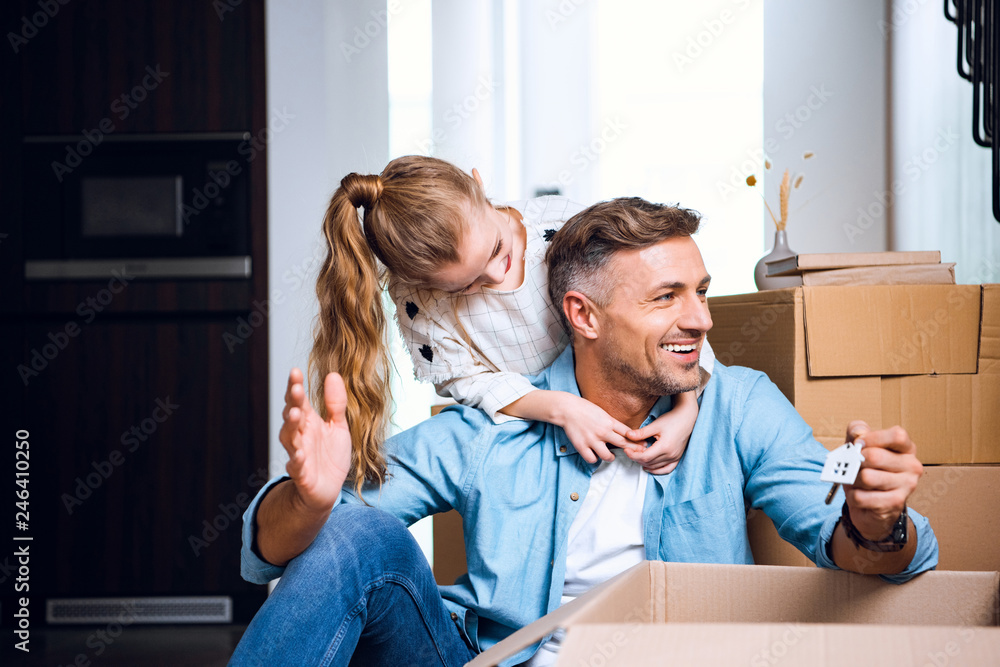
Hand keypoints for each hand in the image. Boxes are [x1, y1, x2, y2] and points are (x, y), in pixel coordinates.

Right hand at [279, 368, 352, 514]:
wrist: (328, 489)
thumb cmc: (330, 456)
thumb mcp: (338, 426)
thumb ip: (335, 404)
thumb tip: (333, 374)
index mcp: (308, 422)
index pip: (299, 401)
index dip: (295, 387)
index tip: (295, 371)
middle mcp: (300, 436)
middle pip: (292, 416)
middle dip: (292, 403)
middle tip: (296, 389)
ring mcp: (299, 454)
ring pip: (289, 438)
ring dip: (291, 426)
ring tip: (295, 414)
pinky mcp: (302, 474)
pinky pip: (296, 466)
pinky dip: (296, 460)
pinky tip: (298, 454)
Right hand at [556, 393, 632, 463]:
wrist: (567, 408)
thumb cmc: (585, 408)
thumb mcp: (603, 413)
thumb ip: (612, 423)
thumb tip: (624, 431)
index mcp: (609, 421)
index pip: (628, 433)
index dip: (637, 440)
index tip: (644, 444)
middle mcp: (602, 431)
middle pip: (623, 444)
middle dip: (633, 450)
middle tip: (639, 454)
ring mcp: (592, 440)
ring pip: (608, 456)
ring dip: (610, 457)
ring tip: (610, 456)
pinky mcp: (581, 446)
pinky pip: (592, 459)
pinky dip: (594, 458)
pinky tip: (595, 455)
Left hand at [623, 391, 697, 474]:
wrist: (687, 417)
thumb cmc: (672, 419)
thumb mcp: (655, 425)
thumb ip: (641, 432)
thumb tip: (627, 435)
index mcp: (664, 447)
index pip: (645, 457)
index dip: (633, 455)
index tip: (626, 450)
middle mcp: (671, 455)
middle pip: (649, 463)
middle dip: (637, 458)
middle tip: (630, 451)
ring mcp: (675, 457)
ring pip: (656, 467)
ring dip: (645, 463)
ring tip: (637, 456)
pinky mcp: (677, 457)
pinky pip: (667, 469)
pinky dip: (657, 470)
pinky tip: (649, 467)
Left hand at [842, 420, 922, 540]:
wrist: (872, 506)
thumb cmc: (867, 470)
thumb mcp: (860, 446)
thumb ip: (856, 431)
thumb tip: (859, 433)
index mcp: (906, 448)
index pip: (897, 436)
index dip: (872, 438)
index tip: (858, 443)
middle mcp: (912, 466)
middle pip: (875, 457)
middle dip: (856, 462)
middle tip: (854, 466)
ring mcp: (907, 486)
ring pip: (866, 477)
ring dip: (853, 481)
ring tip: (857, 482)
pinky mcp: (895, 504)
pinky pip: (861, 497)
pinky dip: (853, 496)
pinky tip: (861, 496)